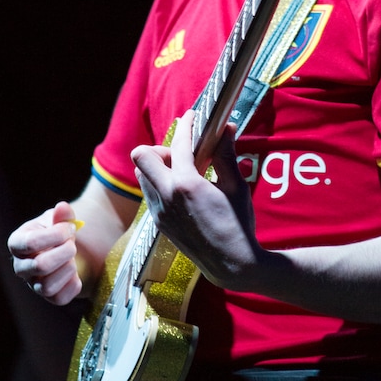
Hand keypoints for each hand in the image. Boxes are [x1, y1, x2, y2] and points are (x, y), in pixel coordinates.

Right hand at [8, 200, 81, 304]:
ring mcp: (33, 284)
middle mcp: (21, 266)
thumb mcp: (60, 219)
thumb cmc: (59, 232)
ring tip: (73, 259)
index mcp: (18, 243)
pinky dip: (73, 285)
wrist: (71, 249)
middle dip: (64, 252)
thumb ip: (62, 214)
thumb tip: (62, 208)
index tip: (70, 228)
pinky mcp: (49, 297)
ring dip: (68, 269)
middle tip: (73, 244)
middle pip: (40, 266)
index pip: (31, 243)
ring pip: (47, 286)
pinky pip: (59, 299)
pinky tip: (75, 273)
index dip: (56, 235)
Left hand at [131, 110, 262, 290]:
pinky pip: (150, 193)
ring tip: (184, 170)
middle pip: (142, 156)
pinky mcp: (159, 223)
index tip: (193, 117)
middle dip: (160, 148)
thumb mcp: (235, 186)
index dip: (187, 126)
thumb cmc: (238, 224)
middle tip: (184, 153)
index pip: (179, 145)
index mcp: (186, 184)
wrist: (231, 264)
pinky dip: (161, 184)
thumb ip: (226, 155)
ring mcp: (159, 211)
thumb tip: (227, 128)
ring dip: (158, 166)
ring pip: (143, 175)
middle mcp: (166, 197)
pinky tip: (183, 190)